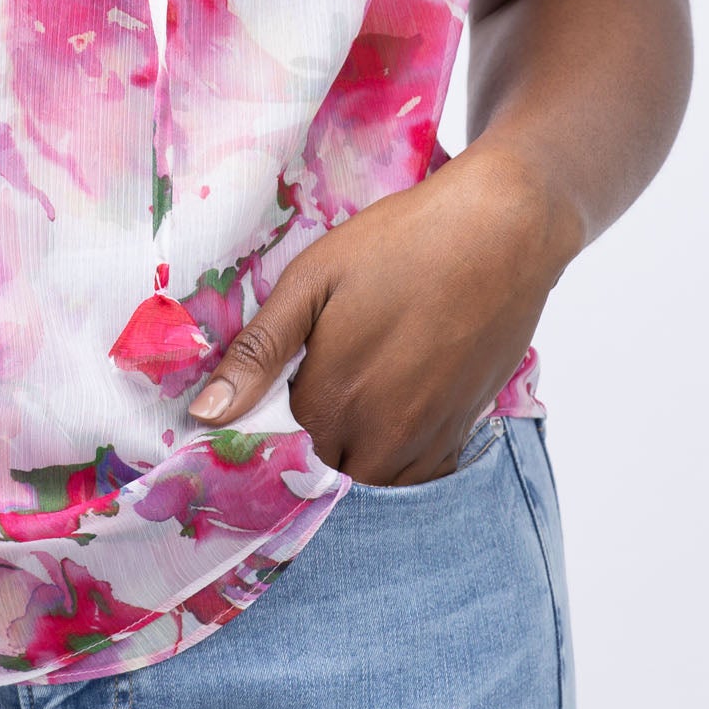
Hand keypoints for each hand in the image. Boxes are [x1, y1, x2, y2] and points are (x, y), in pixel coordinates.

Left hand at [190, 142, 576, 484]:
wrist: (503, 231)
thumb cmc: (401, 244)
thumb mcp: (313, 281)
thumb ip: (258, 353)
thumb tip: (204, 417)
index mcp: (331, 399)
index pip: (282, 441)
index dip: (282, 408)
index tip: (297, 370)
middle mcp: (379, 435)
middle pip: (327, 466)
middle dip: (319, 434)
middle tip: (335, 372)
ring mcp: (427, 438)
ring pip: (373, 477)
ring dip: (359, 448)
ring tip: (368, 385)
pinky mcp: (464, 430)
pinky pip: (420, 473)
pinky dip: (402, 453)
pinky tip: (404, 400)